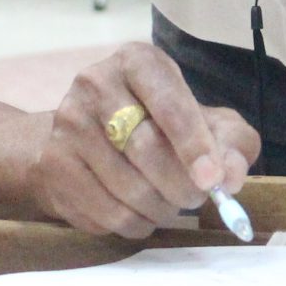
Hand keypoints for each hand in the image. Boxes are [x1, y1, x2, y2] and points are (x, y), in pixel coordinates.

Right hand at [31, 44, 258, 237]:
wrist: (88, 137)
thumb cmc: (159, 124)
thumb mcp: (206, 121)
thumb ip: (232, 143)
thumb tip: (232, 176)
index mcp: (138, 61)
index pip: (169, 104)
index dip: (194, 144)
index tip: (212, 179)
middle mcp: (95, 83)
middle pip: (145, 148)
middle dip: (181, 184)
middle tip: (198, 197)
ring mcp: (67, 124)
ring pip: (127, 188)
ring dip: (161, 208)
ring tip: (170, 203)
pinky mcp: (53, 164)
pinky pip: (106, 213)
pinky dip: (136, 224)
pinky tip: (143, 213)